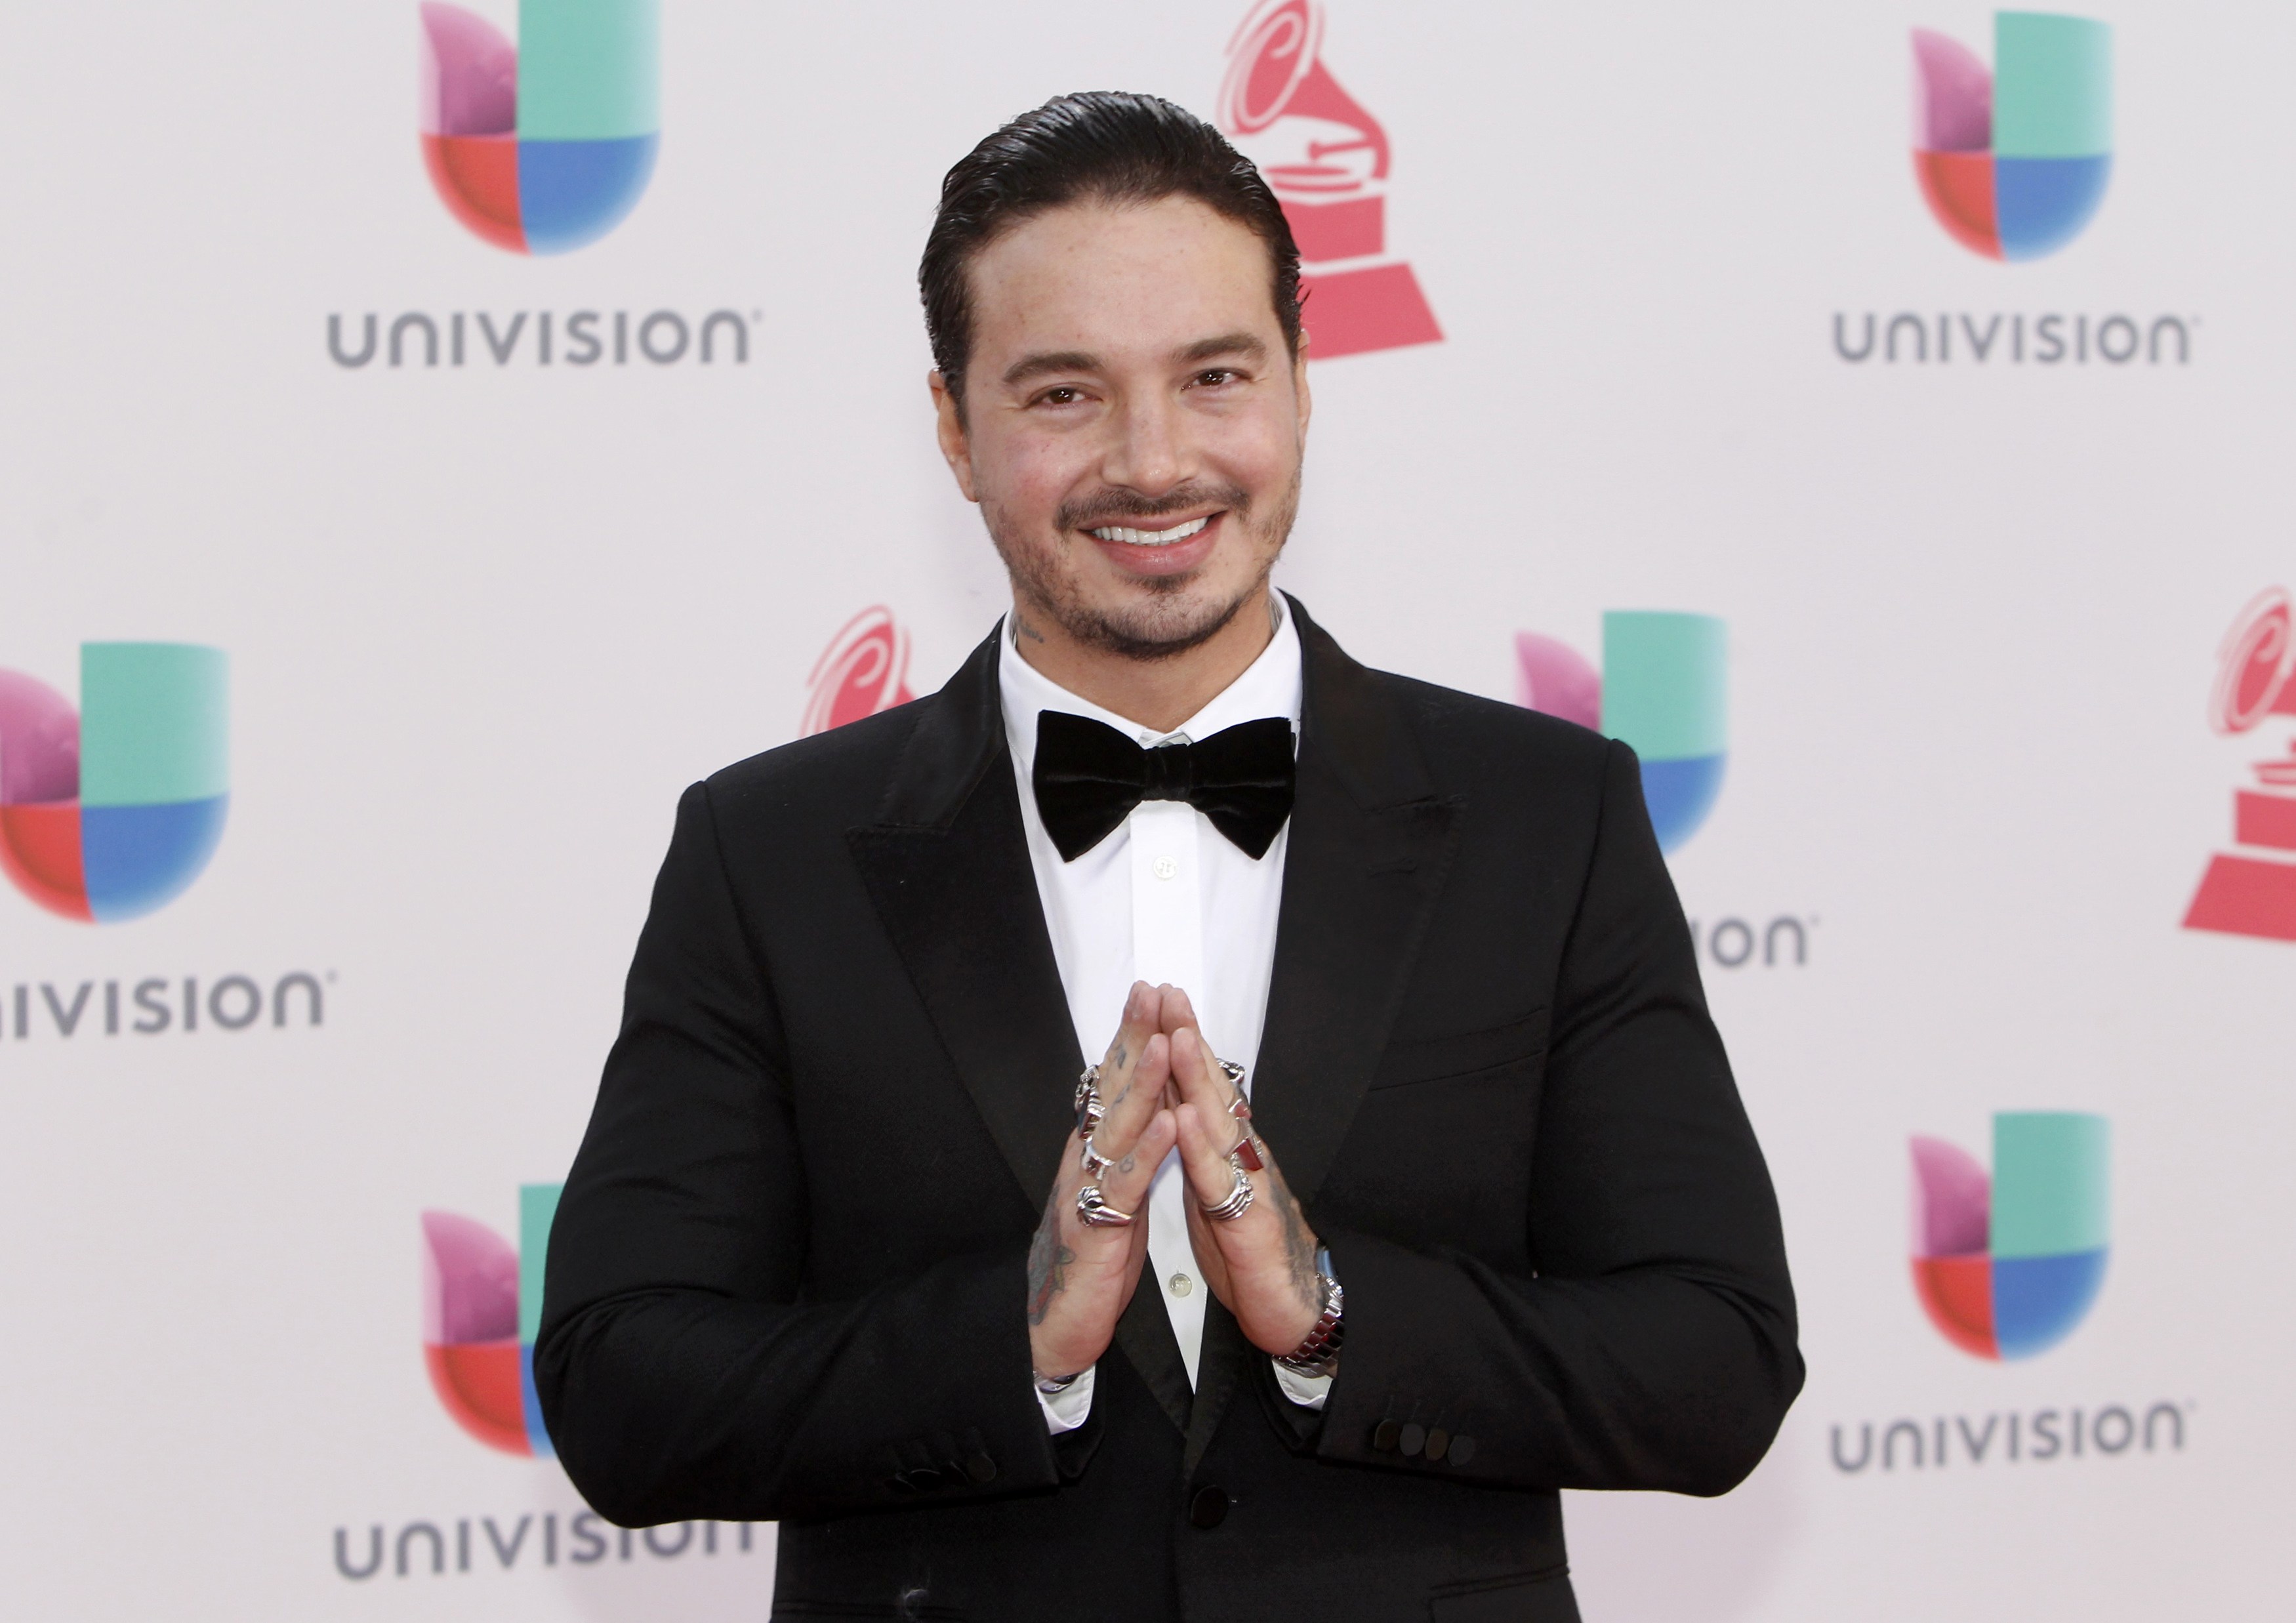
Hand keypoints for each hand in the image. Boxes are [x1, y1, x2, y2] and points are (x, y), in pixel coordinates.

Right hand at [1026, 982, 1178, 1381]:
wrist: (1055, 1325)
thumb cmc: (1090, 1258)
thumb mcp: (1110, 1192)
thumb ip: (1119, 1148)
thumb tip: (1134, 1104)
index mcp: (1093, 1151)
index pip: (1113, 1083)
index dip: (1131, 1037)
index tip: (1151, 993)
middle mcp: (1085, 1161)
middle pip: (1109, 1091)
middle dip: (1132, 1039)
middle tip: (1151, 991)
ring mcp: (1087, 1192)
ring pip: (1115, 1129)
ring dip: (1141, 1085)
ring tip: (1163, 1043)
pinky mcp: (1097, 1231)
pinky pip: (1125, 1185)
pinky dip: (1147, 1152)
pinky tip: (1166, 1124)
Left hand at [1162, 987, 1324, 1356]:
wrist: (1289, 1306)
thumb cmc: (1247, 1246)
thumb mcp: (1212, 1185)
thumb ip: (1197, 1144)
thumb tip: (1176, 1102)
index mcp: (1226, 1148)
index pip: (1201, 1085)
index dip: (1181, 1041)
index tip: (1161, 1000)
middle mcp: (1241, 1155)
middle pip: (1212, 1088)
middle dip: (1189, 1039)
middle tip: (1169, 994)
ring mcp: (1248, 1185)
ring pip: (1219, 1124)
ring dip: (1198, 1079)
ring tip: (1179, 1037)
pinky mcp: (1249, 1224)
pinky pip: (1222, 1183)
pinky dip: (1203, 1151)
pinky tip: (1187, 1122)